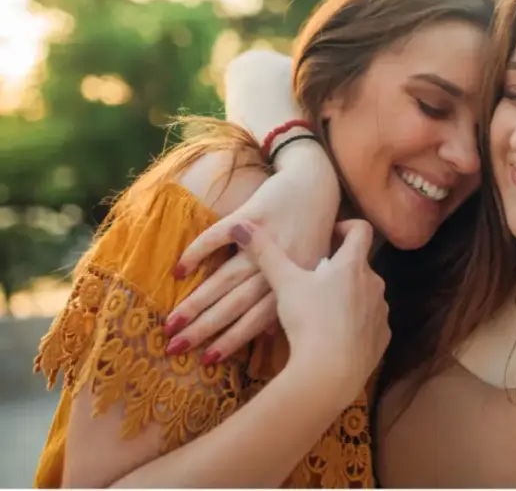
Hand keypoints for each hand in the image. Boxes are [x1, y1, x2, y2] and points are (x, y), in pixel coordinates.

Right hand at [165, 153, 339, 360]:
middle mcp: (280, 264)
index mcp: (295, 282)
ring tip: (170, 321)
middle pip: (235, 303)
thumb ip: (289, 298)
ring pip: (225, 277)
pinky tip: (178, 270)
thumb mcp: (309, 268)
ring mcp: (266, 239)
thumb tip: (269, 334)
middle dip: (204, 328)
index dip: (231, 340)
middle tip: (174, 347)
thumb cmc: (313, 231)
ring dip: (195, 301)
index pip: (257, 319)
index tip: (206, 361)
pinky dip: (198, 253)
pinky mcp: (252, 215)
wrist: (315, 184)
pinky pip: (218, 237)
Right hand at [231, 219, 389, 392]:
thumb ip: (265, 252)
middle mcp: (374, 283)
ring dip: (348, 297)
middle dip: (339, 270)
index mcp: (353, 264)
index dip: (347, 227)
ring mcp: (381, 311)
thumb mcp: (284, 283)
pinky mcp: (382, 337)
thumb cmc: (308, 319)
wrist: (330, 371)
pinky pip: (370, 323)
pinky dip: (355, 325)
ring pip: (365, 295)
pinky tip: (334, 337)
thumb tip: (240, 225)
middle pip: (359, 266)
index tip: (330, 235)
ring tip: (321, 312)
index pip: (361, 229)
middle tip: (313, 281)